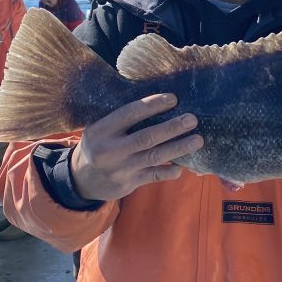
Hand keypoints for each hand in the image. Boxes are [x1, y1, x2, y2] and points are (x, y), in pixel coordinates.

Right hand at [70, 93, 203, 201]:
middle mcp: (110, 150)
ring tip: (198, 140)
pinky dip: (171, 170)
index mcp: (101, 130)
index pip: (129, 114)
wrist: (83, 180)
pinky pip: (156, 176)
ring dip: (179, 148)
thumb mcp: (99, 129)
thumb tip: (157, 102)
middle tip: (192, 119)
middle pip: (146, 137)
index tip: (173, 98)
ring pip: (155, 157)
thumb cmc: (98, 145)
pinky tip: (184, 164)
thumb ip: (121, 120)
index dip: (152, 105)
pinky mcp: (130, 183)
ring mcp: (121, 168)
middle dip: (172, 128)